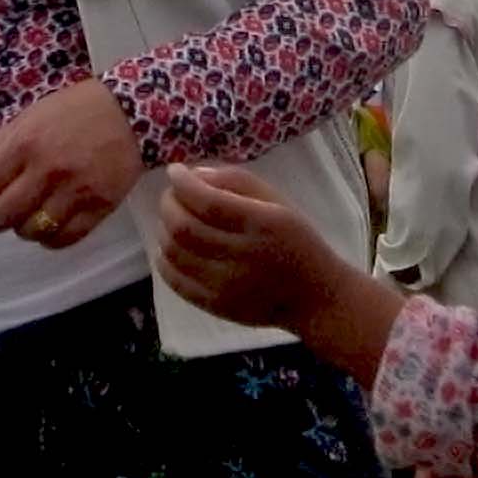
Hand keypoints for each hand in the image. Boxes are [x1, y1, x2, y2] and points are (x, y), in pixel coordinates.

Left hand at [0, 79, 142, 248]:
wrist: (130, 112)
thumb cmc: (72, 112)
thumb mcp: (27, 120)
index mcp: (24, 144)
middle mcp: (48, 169)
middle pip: (0, 216)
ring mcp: (76, 191)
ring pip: (31, 232)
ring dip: (22, 228)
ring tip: (28, 215)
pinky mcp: (100, 206)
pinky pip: (64, 239)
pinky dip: (50, 239)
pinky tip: (50, 224)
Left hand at [156, 163, 345, 334]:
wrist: (314, 296)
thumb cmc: (296, 240)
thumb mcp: (278, 201)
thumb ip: (237, 180)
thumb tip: (193, 174)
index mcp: (262, 224)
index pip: (207, 202)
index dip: (182, 183)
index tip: (175, 171)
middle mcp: (242, 256)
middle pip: (183, 227)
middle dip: (168, 203)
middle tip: (172, 195)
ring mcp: (226, 286)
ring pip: (174, 253)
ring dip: (163, 229)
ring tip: (172, 219)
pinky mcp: (216, 306)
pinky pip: (175, 281)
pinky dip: (164, 260)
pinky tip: (173, 247)